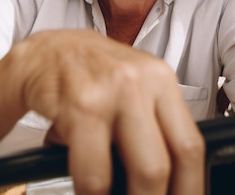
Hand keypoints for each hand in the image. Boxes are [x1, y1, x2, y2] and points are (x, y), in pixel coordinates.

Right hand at [15, 30, 203, 194]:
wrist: (44, 53)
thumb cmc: (89, 73)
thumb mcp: (132, 85)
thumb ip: (153, 124)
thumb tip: (171, 180)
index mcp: (160, 79)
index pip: (190, 146)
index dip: (190, 188)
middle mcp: (140, 82)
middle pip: (166, 164)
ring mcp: (111, 93)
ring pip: (141, 173)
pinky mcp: (81, 106)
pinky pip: (94, 174)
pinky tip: (89, 192)